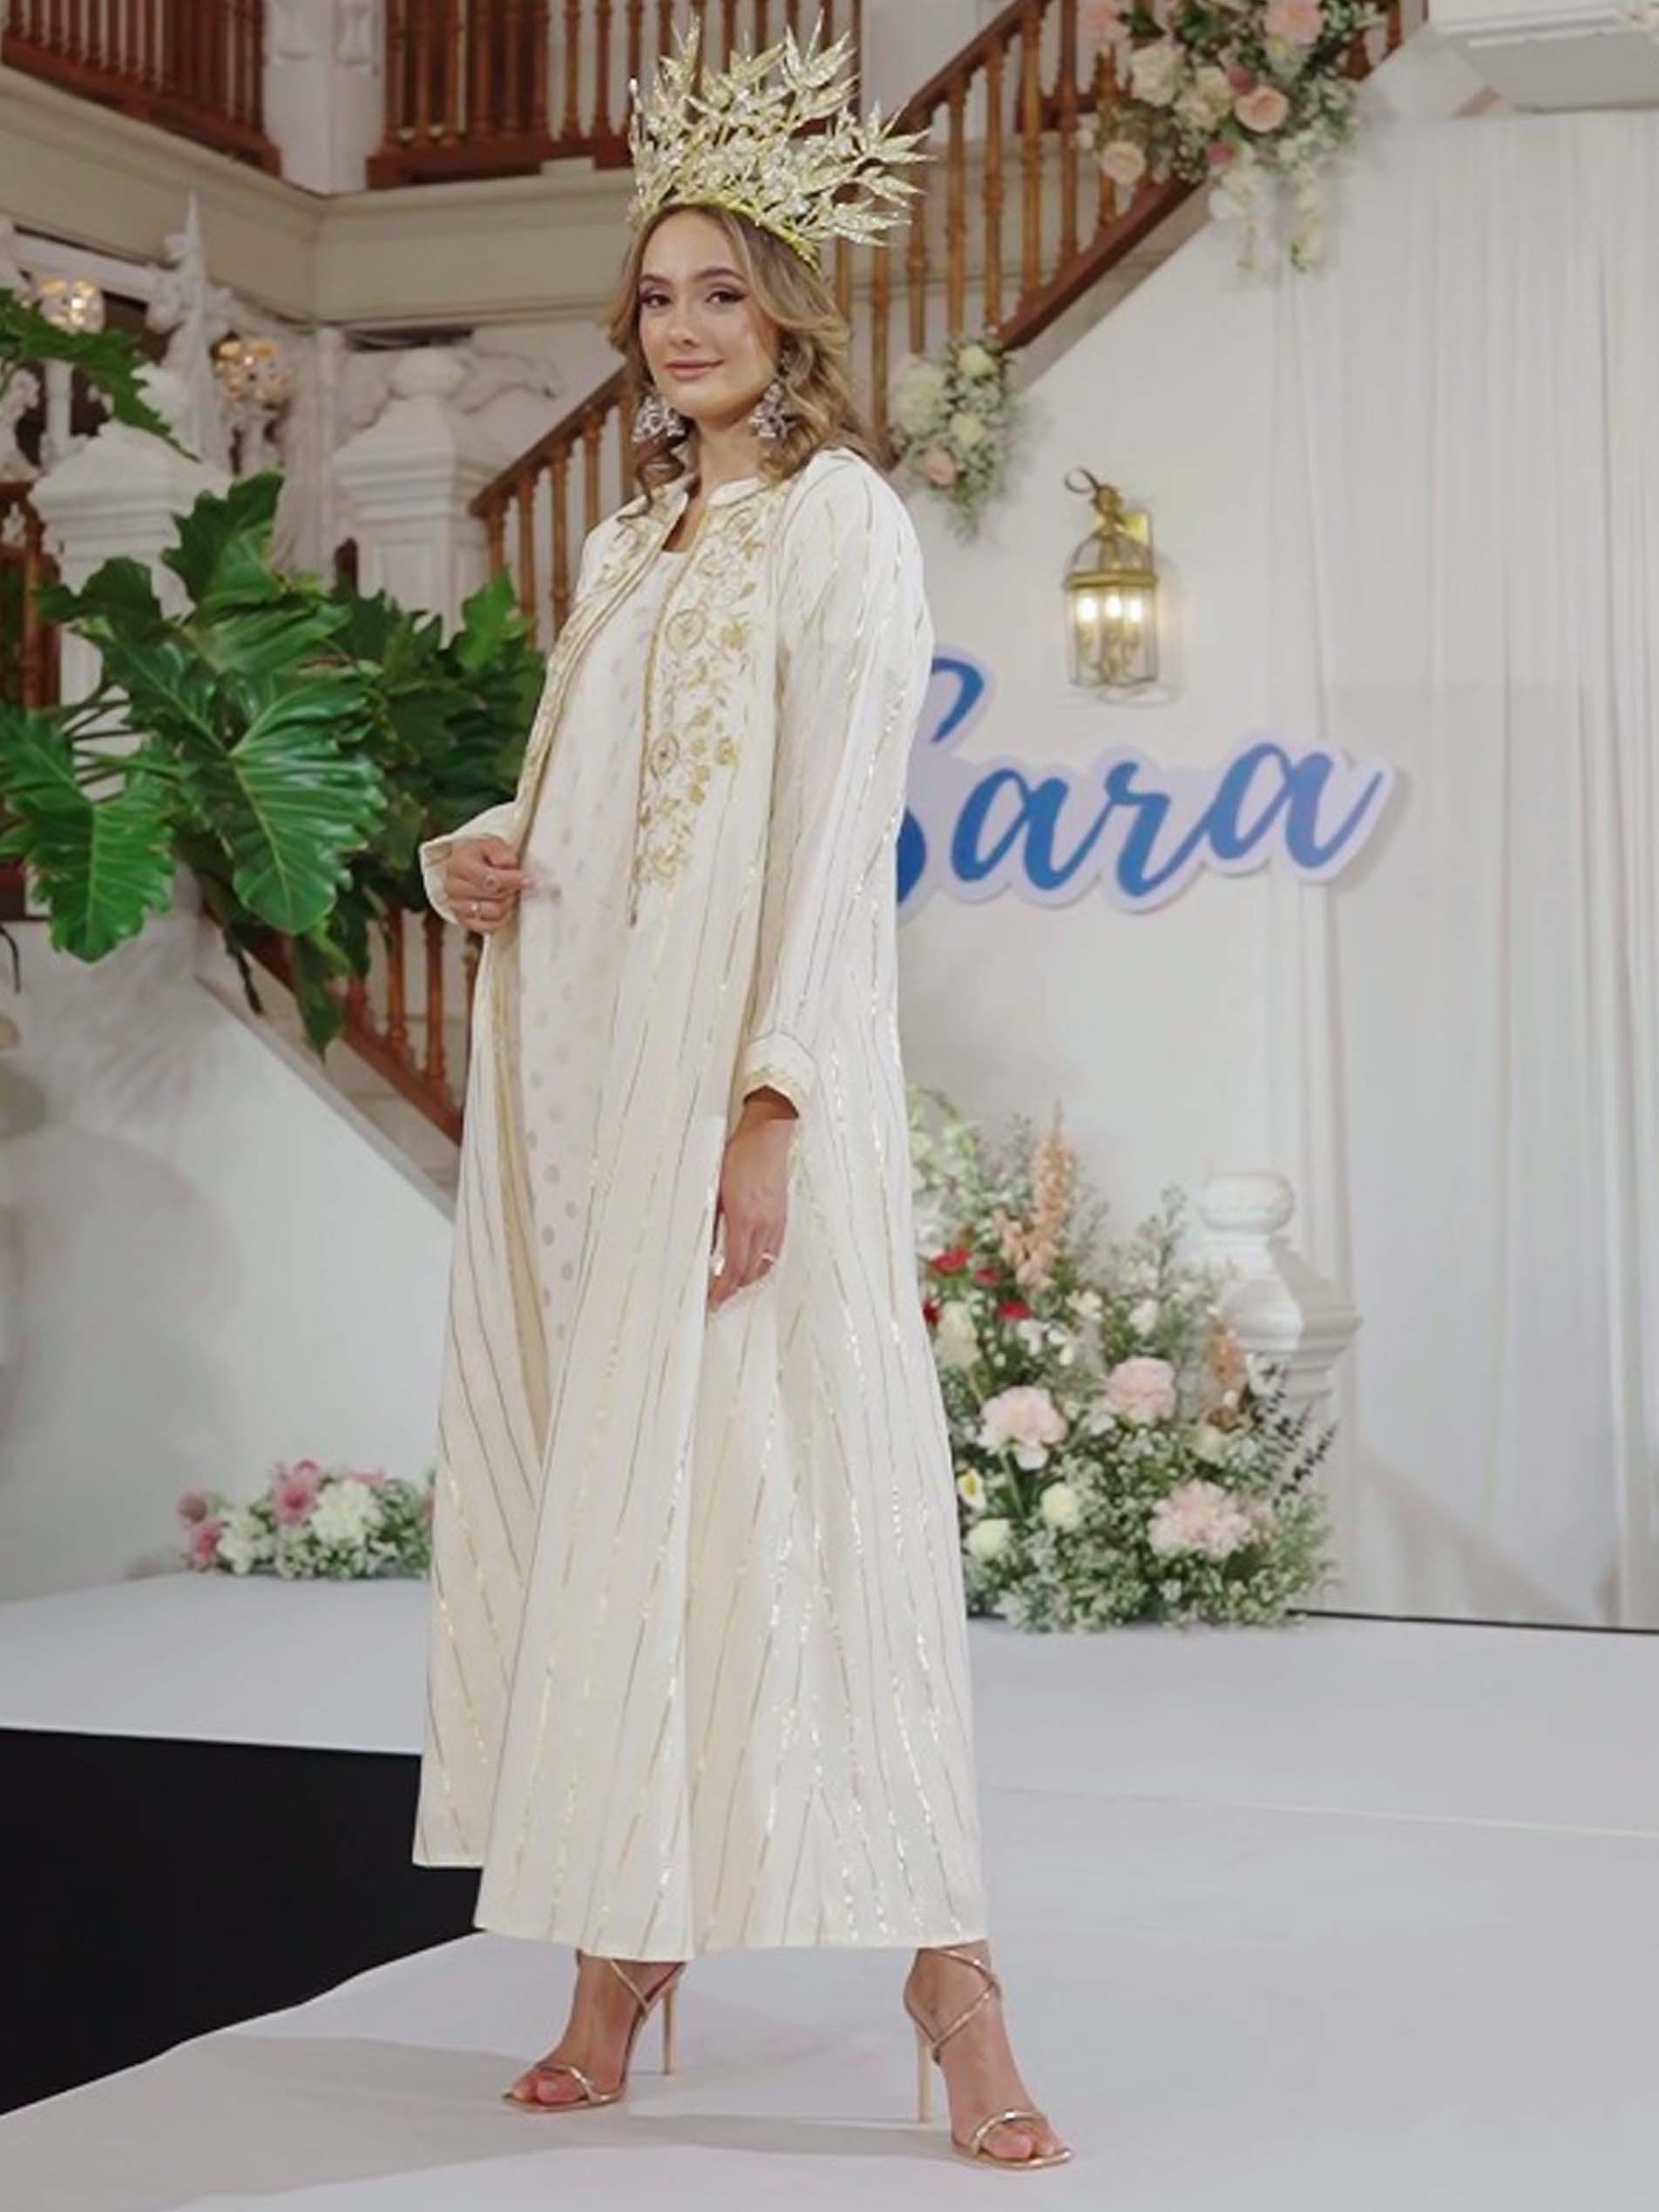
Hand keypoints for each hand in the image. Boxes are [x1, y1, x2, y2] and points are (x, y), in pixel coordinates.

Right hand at [442, 835, 526, 933]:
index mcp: (458, 864)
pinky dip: (501, 918)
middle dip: (511, 889)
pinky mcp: (463, 920)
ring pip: (494, 912)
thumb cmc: (480, 856)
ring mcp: (456, 905)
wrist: (465, 867)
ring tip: (508, 894)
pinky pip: (489, 927)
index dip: (511, 880)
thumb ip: (500, 852)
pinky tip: (503, 907)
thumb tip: (510, 864)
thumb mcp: (490, 845)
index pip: (488, 878)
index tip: (527, 879)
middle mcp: (453, 886)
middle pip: (493, 896)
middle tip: (516, 884)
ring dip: (507, 904)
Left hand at [707, 1095, 795, 1311]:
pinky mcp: (782, 1217)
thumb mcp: (716, 1190)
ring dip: (748, 1278)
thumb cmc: (739, 1155)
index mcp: (744, 1219)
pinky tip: (752, 1262)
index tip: (713, 1300)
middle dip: (734, 1288)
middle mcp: (763, 1225)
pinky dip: (761, 1263)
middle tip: (718, 1295)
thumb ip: (714, 1221)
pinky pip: (774, 1251)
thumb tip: (707, 1246)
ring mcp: (776, 1222)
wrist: (767, 1137)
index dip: (723, 1289)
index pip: (734, 1268)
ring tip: (733, 1283)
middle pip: (750, 1272)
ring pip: (764, 1265)